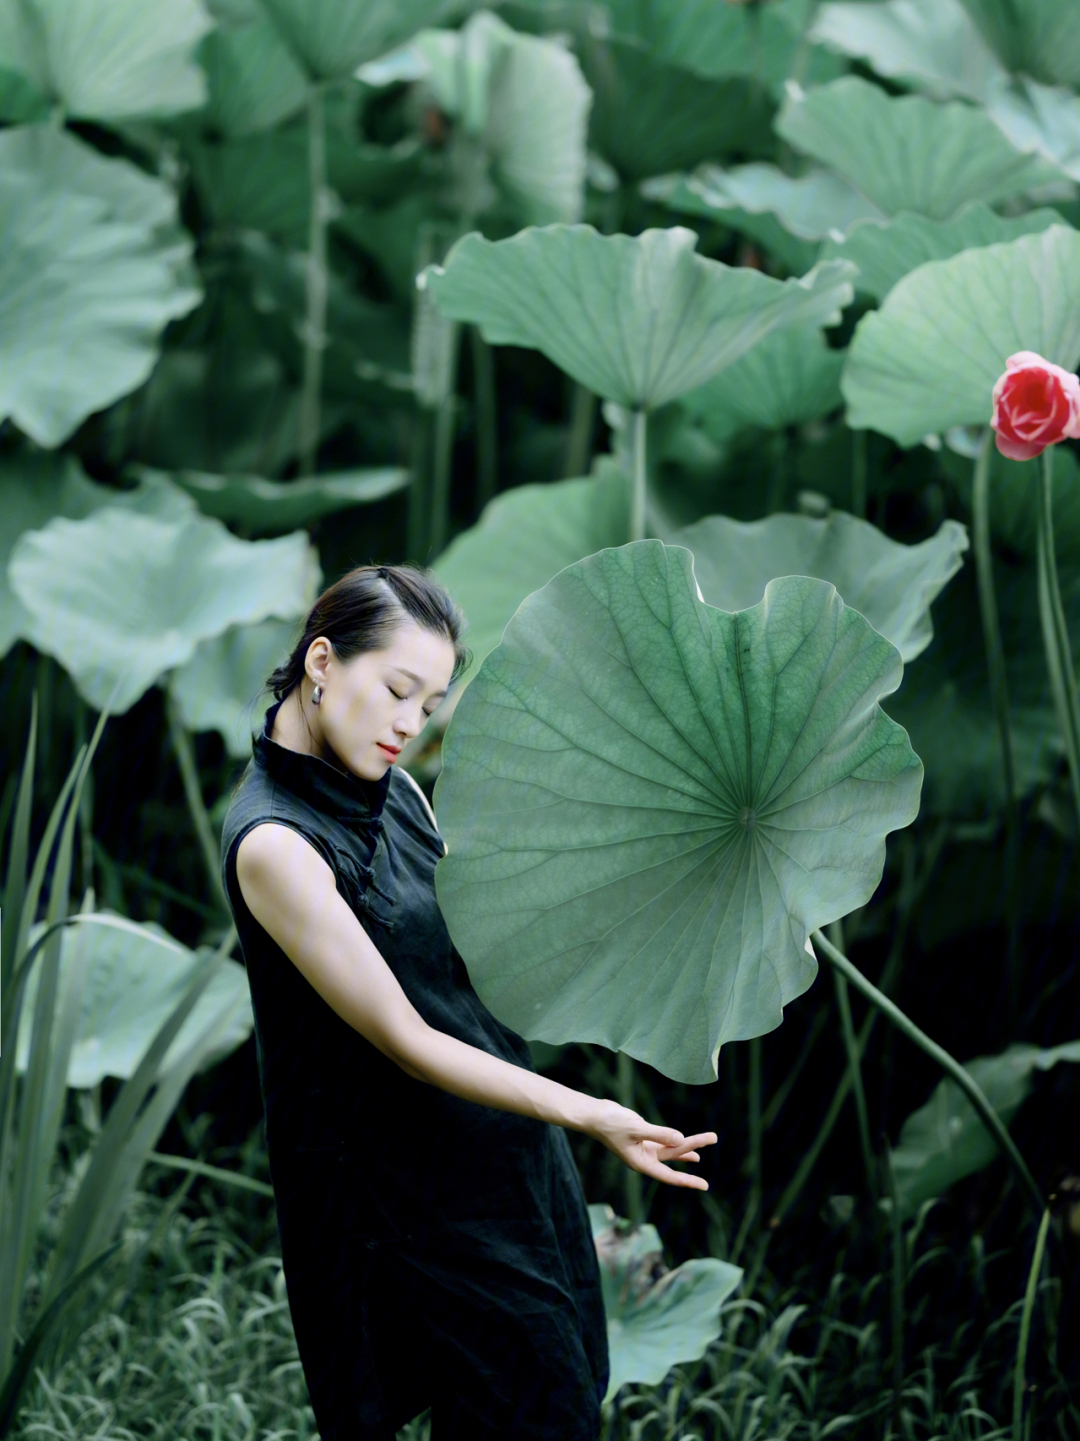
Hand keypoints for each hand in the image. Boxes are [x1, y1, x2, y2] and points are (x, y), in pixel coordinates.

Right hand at [586, 1099, 717, 1190]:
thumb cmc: (611, 1124)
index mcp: (642, 1163)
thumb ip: (659, 1134)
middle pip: (674, 1157)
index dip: (688, 1181)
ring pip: (670, 1149)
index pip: (669, 1176)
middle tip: (713, 1137)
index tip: (704, 1186)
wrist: (594, 1114)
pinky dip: (675, 1140)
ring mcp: (644, 1148)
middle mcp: (645, 1158)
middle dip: (693, 1148)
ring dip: (687, 1146)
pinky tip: (684, 1140)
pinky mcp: (643, 1137)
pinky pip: (664, 1141)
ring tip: (705, 1146)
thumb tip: (681, 1139)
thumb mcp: (636, 1128)